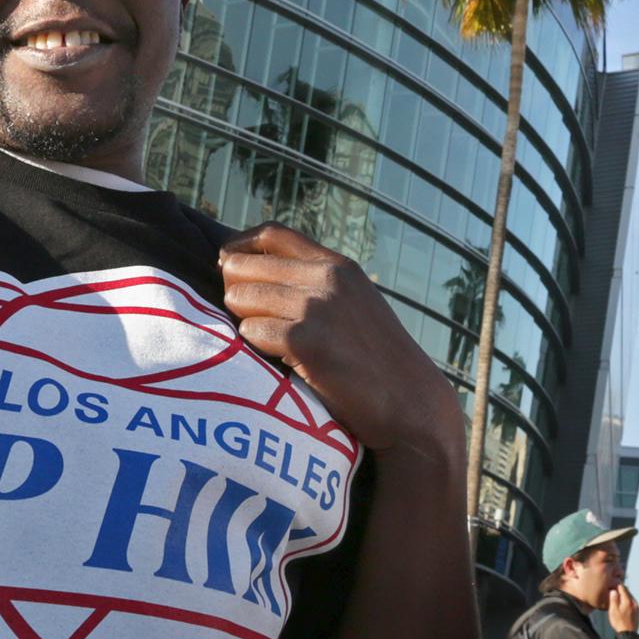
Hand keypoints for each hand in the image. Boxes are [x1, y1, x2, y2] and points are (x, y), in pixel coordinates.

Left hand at [220, 224, 461, 472]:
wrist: (410, 403)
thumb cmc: (376, 360)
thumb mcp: (354, 303)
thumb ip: (316, 284)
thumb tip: (254, 270)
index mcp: (338, 266)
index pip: (272, 234)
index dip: (239, 247)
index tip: (227, 265)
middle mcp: (327, 278)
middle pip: (245, 265)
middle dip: (233, 288)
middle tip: (243, 315)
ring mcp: (316, 308)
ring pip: (241, 298)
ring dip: (245, 320)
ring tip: (267, 340)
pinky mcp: (305, 341)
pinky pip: (251, 332)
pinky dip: (255, 346)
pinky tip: (277, 359)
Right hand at [608, 584, 638, 636]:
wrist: (628, 634)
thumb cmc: (619, 622)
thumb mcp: (613, 610)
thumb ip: (614, 599)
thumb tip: (614, 591)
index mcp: (627, 601)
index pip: (623, 588)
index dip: (617, 585)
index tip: (612, 584)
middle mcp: (634, 603)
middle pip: (628, 592)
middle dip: (621, 590)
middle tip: (615, 589)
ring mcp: (637, 608)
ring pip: (631, 597)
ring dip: (625, 596)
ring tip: (618, 597)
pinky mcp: (638, 612)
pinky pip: (633, 603)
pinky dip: (628, 601)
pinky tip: (624, 605)